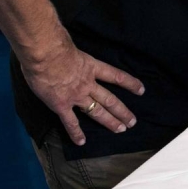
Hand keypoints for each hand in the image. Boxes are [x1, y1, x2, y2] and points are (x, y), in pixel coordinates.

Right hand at [19, 34, 144, 145]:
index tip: (141, 90)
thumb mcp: (72, 47)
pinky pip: (70, 122)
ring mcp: (76, 96)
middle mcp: (88, 84)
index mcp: (92, 67)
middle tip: (132, 121)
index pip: (116, 76)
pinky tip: (82, 142)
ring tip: (121, 130)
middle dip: (122, 111)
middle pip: (110, 99)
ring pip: (97, 112)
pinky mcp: (61, 105)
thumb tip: (67, 47)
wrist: (45, 54)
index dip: (130, 83)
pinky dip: (76, 133)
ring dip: (110, 121)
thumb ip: (74, 53)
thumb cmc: (55, 46)